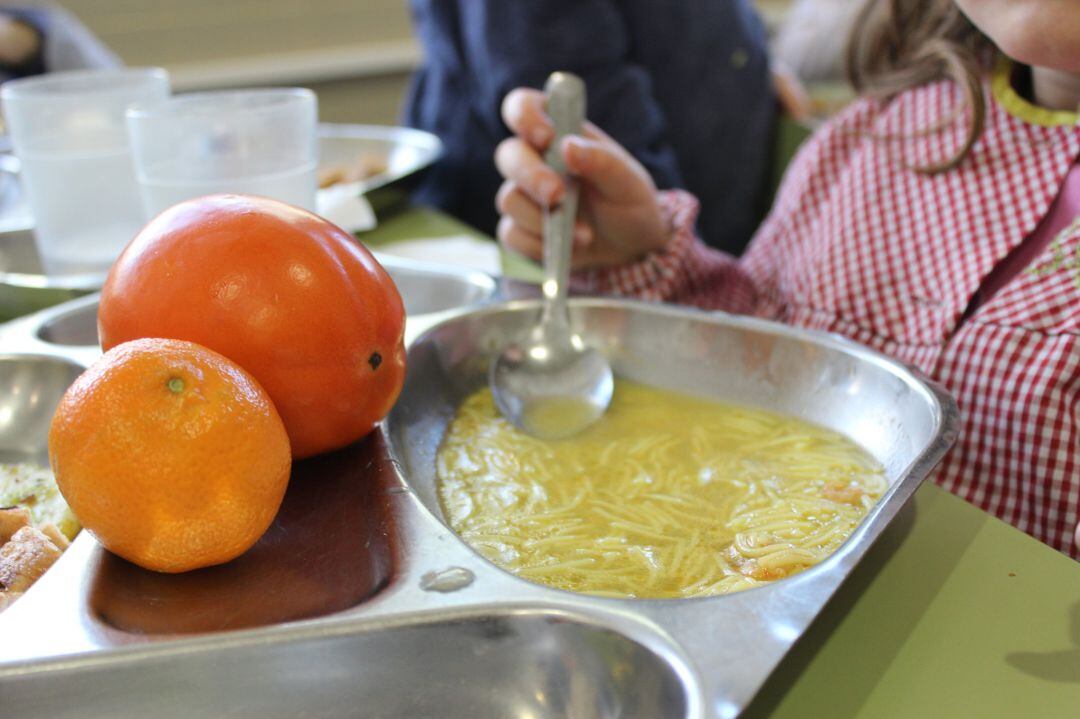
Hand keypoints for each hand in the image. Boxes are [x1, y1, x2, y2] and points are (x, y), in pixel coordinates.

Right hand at [495, 88, 668, 269]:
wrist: (631, 249)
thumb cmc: (629, 204)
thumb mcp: (628, 181)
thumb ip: (601, 161)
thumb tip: (567, 146)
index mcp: (558, 134)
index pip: (523, 107)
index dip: (524, 115)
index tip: (545, 137)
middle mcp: (535, 161)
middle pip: (508, 155)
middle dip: (531, 176)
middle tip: (557, 196)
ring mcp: (524, 196)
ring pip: (508, 199)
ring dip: (543, 220)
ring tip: (584, 234)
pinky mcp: (520, 230)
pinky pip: (512, 235)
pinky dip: (539, 245)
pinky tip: (567, 248)